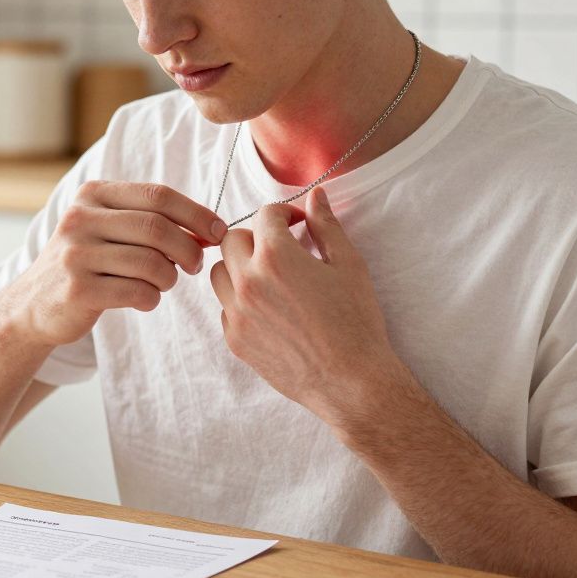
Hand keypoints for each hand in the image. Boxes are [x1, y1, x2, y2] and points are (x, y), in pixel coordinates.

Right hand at [11, 181, 227, 346]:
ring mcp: (76, 255)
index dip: (196, 214)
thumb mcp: (105, 228)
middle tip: (195, 264)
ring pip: (151, 263)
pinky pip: (138, 292)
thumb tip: (209, 230)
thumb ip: (149, 222)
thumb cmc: (86, 264)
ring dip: (169, 278)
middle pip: (157, 228)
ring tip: (162, 283)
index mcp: (92, 195)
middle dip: (188, 248)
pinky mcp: (77, 290)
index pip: (158, 195)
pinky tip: (144, 299)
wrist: (33, 305)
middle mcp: (80, 220)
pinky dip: (152, 298)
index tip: (218, 232)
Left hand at [209, 187, 397, 419]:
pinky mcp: (234, 339)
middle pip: (232, 240)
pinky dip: (240, 301)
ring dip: (240, 268)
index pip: (264, 216)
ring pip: (220, 273)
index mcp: (276, 256)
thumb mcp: (348, 265)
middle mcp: (248, 281)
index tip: (297, 224)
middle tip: (281, 250)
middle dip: (256, 238)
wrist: (350, 381)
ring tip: (270, 279)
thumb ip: (326, 226)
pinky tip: (270, 310)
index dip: (284, 214)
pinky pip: (225, 308)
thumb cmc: (356, 322)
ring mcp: (236, 312)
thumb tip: (316, 196)